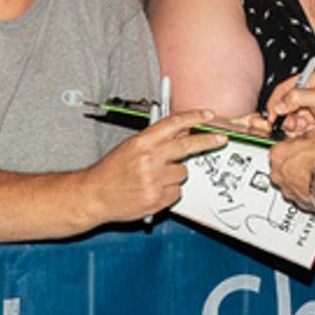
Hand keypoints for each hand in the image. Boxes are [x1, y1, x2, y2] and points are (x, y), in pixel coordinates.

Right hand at [82, 109, 227, 222]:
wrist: (94, 196)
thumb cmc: (111, 171)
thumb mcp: (131, 146)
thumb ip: (157, 139)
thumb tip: (182, 130)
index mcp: (142, 142)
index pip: (173, 123)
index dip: (194, 117)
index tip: (208, 115)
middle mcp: (149, 159)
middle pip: (188, 145)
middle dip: (208, 141)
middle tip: (221, 139)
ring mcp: (154, 180)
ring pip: (183, 172)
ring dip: (175, 175)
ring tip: (155, 178)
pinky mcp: (157, 199)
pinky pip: (177, 192)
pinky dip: (169, 191)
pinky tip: (153, 190)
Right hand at [265, 72, 314, 149]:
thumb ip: (296, 98)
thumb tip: (279, 105)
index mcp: (309, 82)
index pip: (283, 89)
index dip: (275, 101)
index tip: (272, 113)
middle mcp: (307, 97)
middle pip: (283, 106)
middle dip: (284, 116)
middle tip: (291, 121)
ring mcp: (309, 112)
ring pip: (288, 120)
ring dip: (293, 125)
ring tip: (304, 125)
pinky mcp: (311, 126)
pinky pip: (296, 130)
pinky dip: (299, 132)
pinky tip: (310, 130)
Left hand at [268, 129, 314, 212]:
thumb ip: (306, 135)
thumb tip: (308, 136)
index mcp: (278, 153)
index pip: (280, 146)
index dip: (292, 146)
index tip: (299, 146)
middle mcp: (277, 173)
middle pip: (282, 165)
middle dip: (293, 163)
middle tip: (307, 159)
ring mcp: (286, 188)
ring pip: (289, 181)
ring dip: (298, 178)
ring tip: (314, 173)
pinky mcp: (296, 201)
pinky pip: (299, 193)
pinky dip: (306, 190)